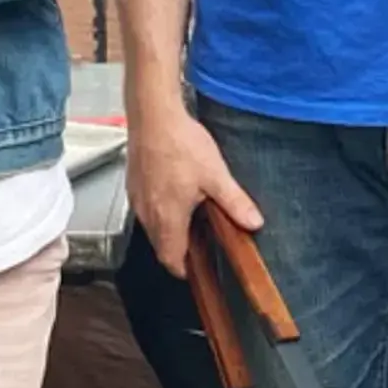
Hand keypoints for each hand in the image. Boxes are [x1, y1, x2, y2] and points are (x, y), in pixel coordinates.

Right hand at [127, 101, 261, 274]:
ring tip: (190, 219)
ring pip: (152, 228)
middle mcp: (148, 214)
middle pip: (161, 247)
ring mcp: (138, 199)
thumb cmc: (179, 143)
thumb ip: (235, 203)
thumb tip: (253, 222)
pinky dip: (160, 212)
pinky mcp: (134, 184)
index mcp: (168, 219)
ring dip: (169, 231)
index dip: (184, 270)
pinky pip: (146, 209)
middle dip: (178, 251)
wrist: (152, 116)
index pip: (171, 259)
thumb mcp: (216, 175)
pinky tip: (175, 195)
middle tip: (200, 245)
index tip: (196, 271)